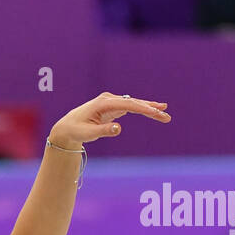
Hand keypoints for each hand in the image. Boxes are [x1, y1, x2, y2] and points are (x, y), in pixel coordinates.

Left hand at [49, 92, 170, 148]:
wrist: (68, 127)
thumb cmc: (76, 130)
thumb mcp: (87, 134)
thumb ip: (103, 131)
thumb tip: (118, 128)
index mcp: (103, 104)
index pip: (127, 104)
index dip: (142, 108)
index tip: (155, 112)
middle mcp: (108, 100)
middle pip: (133, 103)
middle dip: (150, 109)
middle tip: (166, 115)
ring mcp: (111, 102)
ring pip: (134, 104)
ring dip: (149, 109)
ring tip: (164, 112)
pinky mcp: (113, 107)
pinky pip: (130, 107)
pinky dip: (142, 109)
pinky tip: (153, 111)